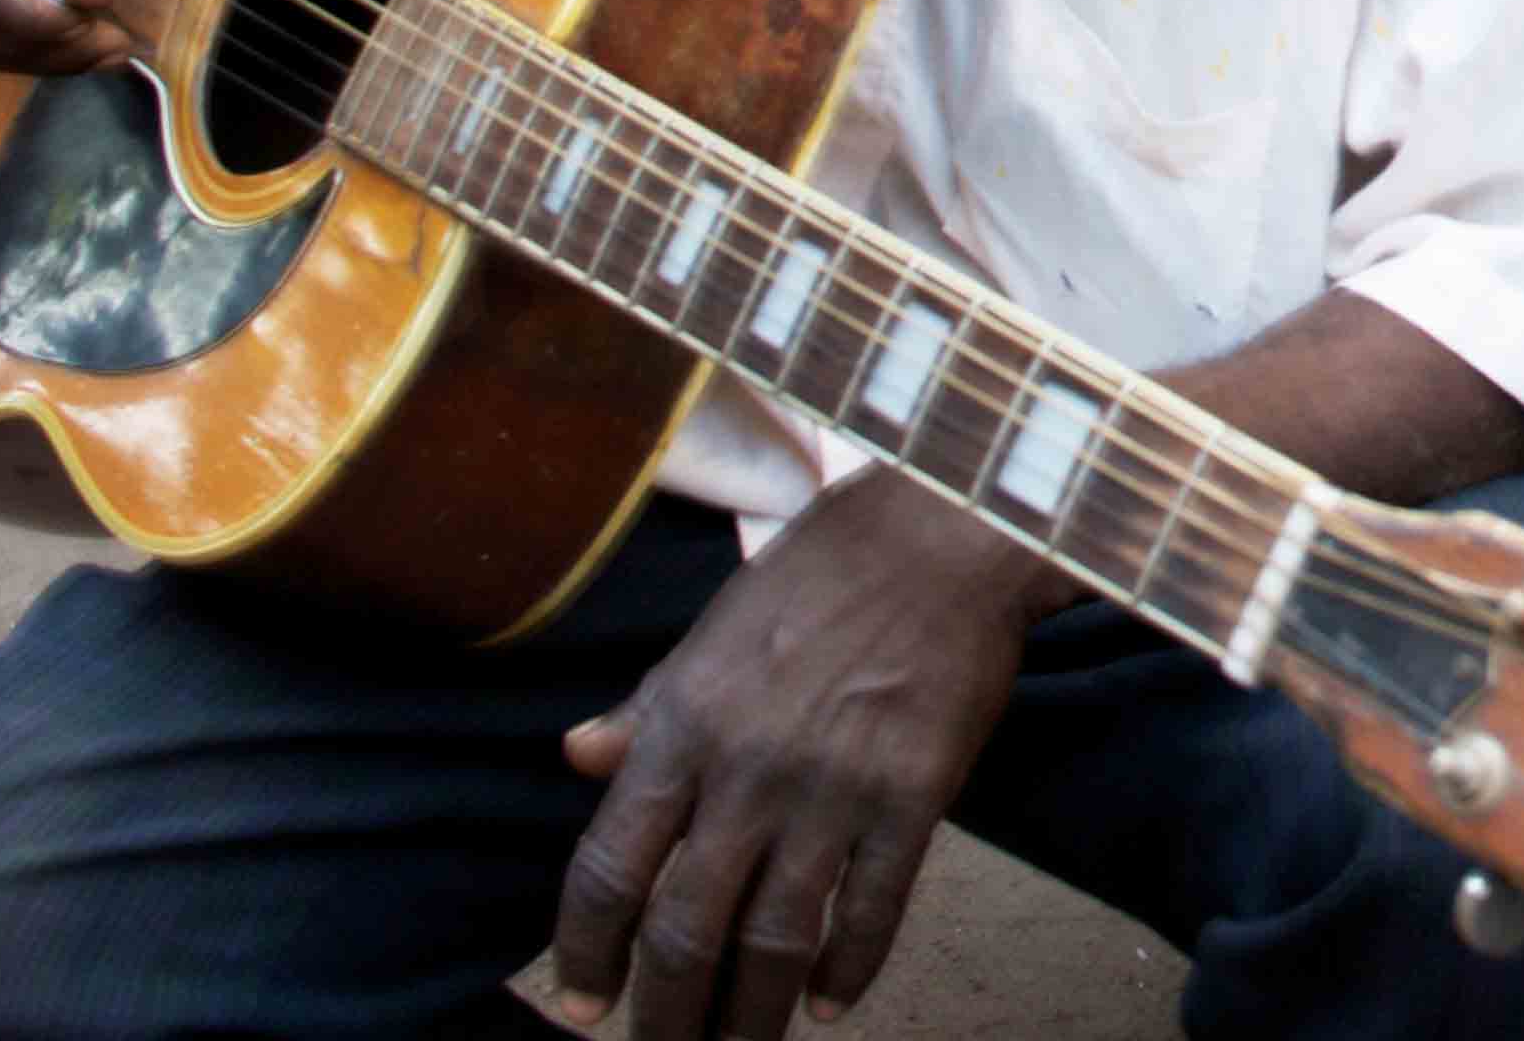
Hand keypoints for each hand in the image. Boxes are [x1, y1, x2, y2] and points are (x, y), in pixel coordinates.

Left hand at [546, 476, 1044, 1039]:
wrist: (948, 531)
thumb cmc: (825, 569)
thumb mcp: (715, 628)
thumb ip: (647, 706)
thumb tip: (575, 756)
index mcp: (684, 724)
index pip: (609, 868)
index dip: (585, 951)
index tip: (581, 1005)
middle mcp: (747, 770)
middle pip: (686, 929)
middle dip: (668, 1014)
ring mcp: (832, 789)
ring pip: (774, 940)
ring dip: (753, 1015)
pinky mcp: (911, 797)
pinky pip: (872, 910)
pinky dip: (849, 970)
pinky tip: (832, 1004)